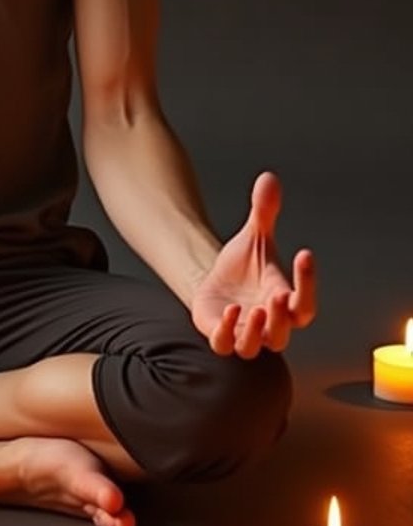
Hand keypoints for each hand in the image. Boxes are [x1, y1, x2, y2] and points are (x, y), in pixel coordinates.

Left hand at [190, 170, 315, 357]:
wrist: (216, 282)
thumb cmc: (245, 266)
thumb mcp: (254, 236)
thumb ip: (264, 211)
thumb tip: (268, 178)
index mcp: (284, 300)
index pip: (305, 303)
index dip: (309, 282)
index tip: (305, 253)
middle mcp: (268, 322)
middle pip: (284, 333)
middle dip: (281, 318)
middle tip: (277, 297)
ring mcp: (243, 332)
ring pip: (256, 347)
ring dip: (255, 332)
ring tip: (252, 310)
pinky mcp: (219, 335)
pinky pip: (224, 345)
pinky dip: (225, 333)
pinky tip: (226, 312)